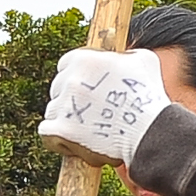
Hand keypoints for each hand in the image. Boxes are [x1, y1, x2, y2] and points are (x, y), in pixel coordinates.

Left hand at [37, 45, 171, 166]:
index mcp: (85, 59)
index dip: (75, 76)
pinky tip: (71, 140)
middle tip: (88, 110)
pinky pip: (46, 131)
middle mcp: (71, 79)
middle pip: (57, 87)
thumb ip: (124, 55)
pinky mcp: (60, 130)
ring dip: (65, 118)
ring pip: (52, 110)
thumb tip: (120, 56)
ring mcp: (64, 105)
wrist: (148, 132)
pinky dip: (56, 137)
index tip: (84, 87)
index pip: (65, 64)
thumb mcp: (144, 61)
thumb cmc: (149, 97)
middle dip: (70, 98)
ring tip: (84, 128)